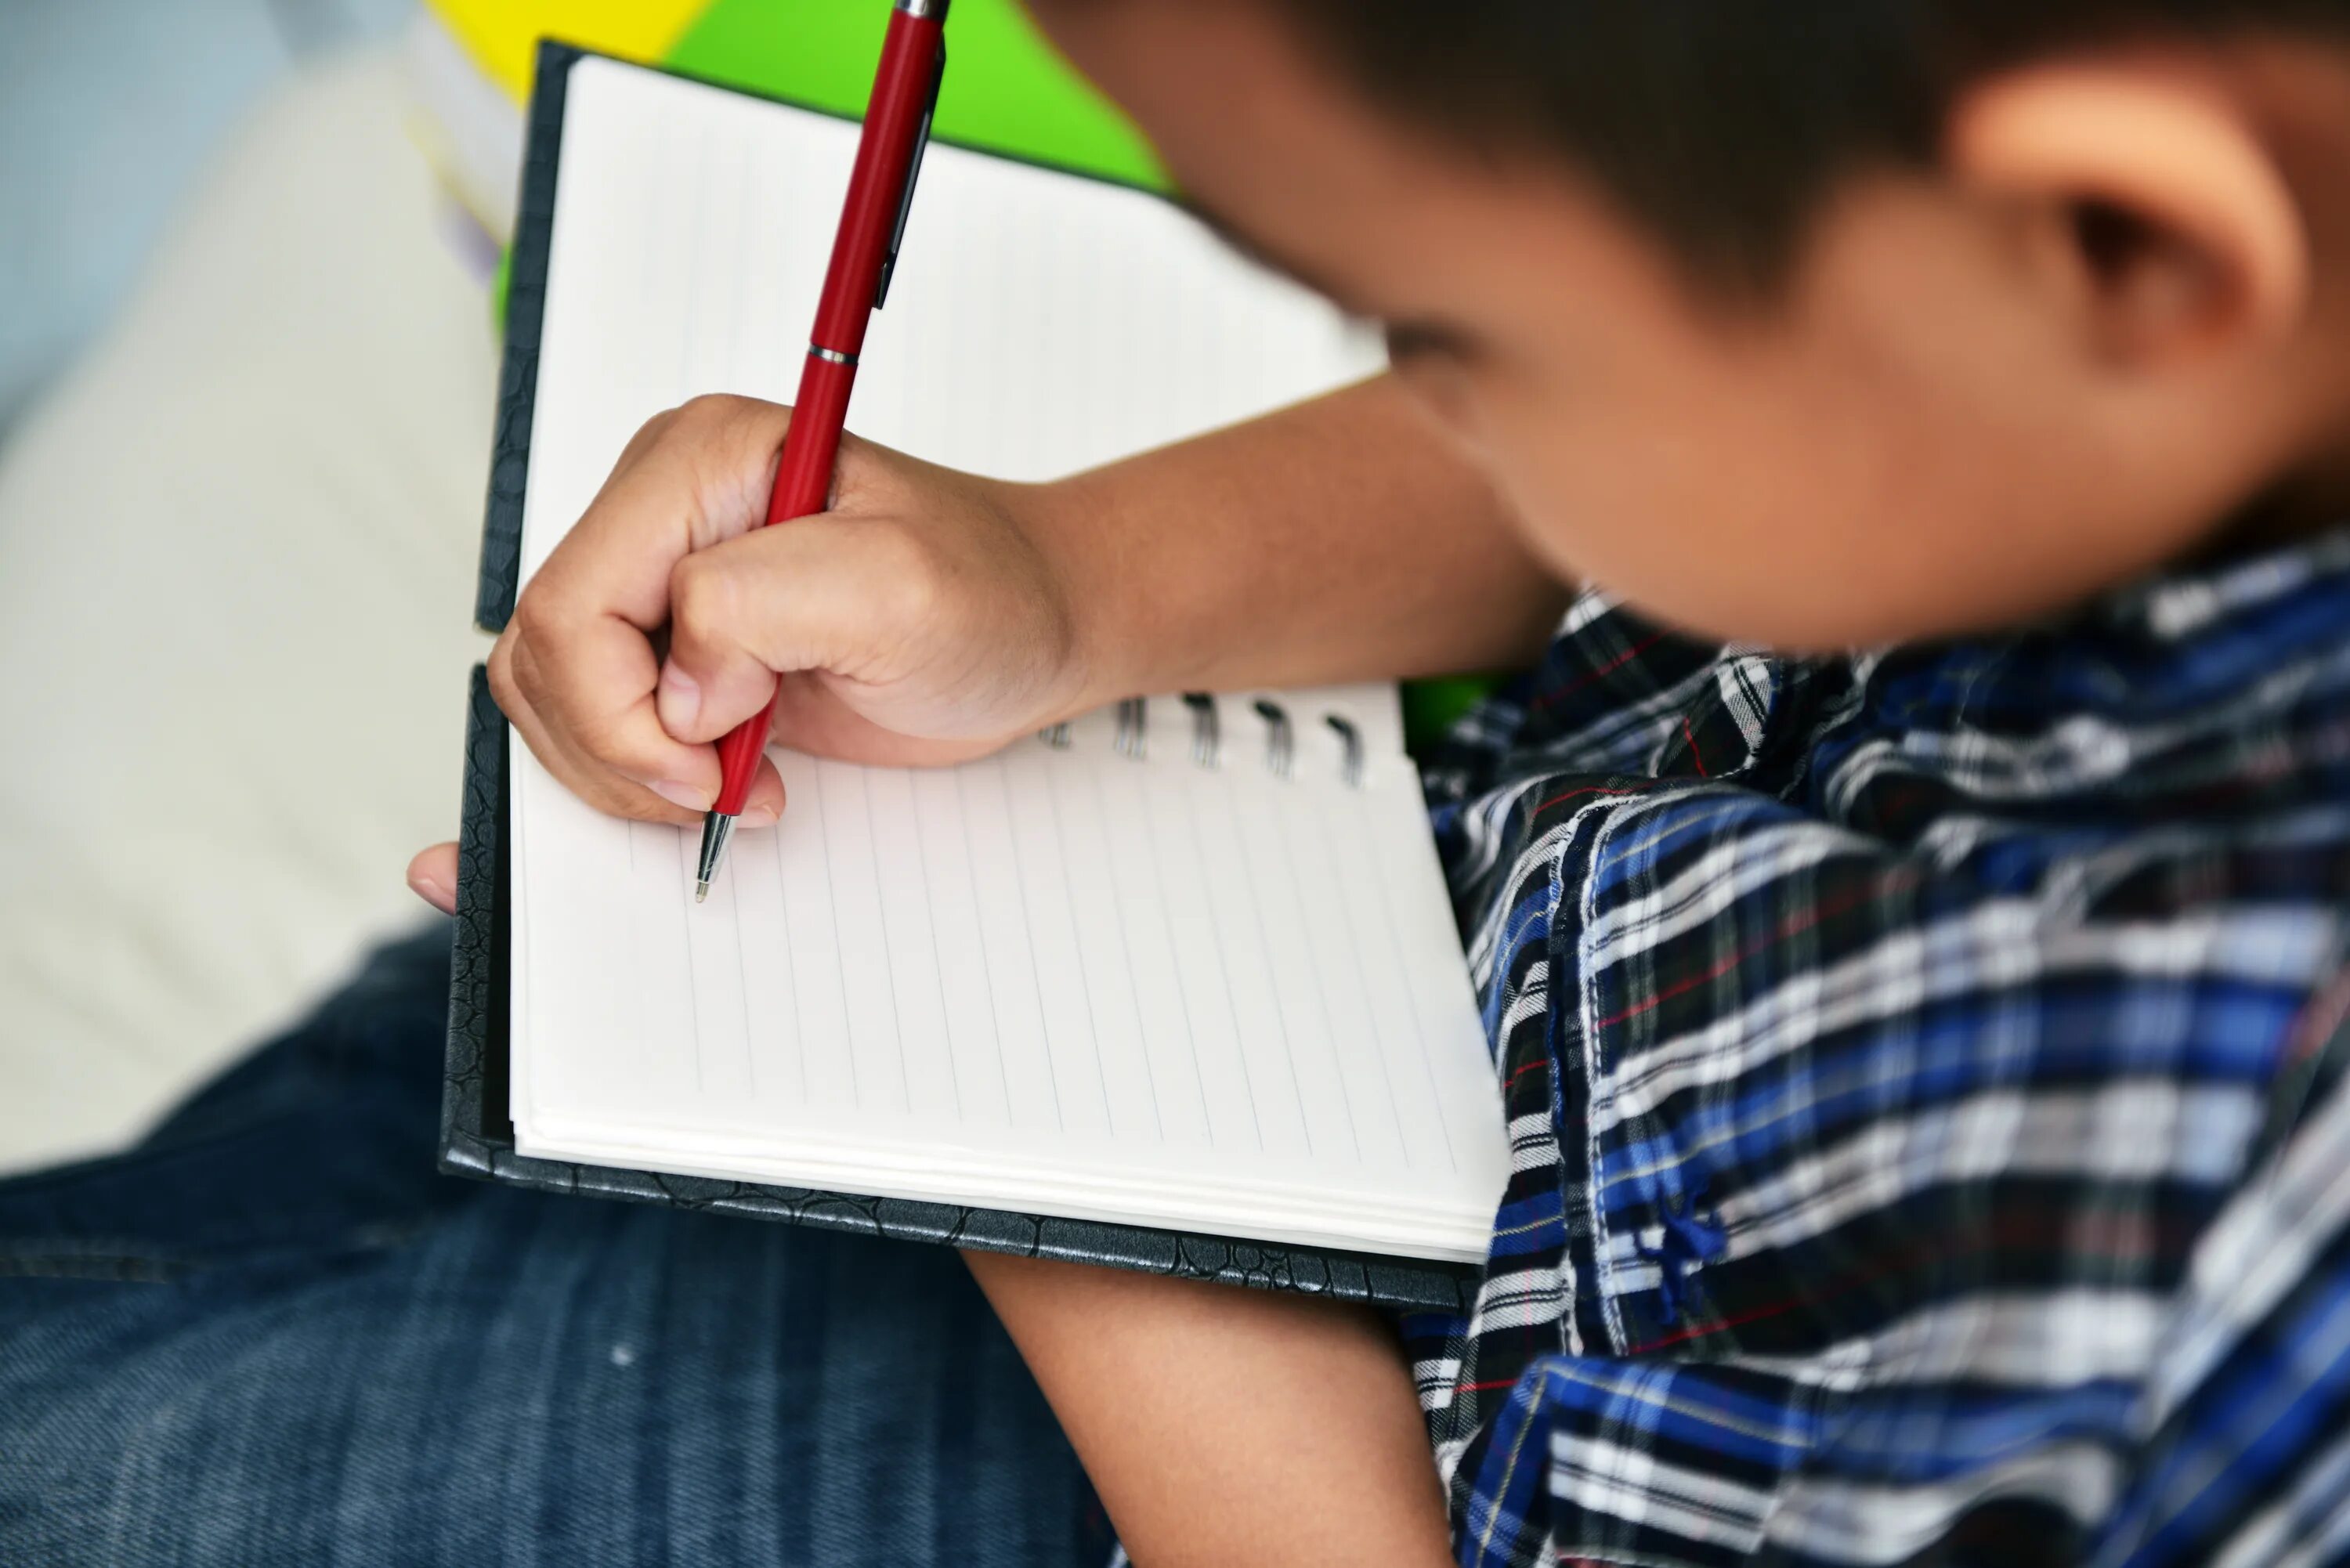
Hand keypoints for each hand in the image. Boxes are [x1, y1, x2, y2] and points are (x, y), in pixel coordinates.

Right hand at [408, 394, 1101, 916]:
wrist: (1035, 622)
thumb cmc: (993, 594)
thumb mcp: (896, 588)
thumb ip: (758, 607)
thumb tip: (676, 684)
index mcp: (701, 459)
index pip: (574, 602)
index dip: (619, 711)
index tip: (707, 767)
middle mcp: (664, 505)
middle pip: (546, 652)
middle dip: (619, 747)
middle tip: (721, 786)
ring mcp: (663, 572)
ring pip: (550, 690)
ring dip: (625, 767)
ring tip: (733, 781)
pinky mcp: (678, 638)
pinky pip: (591, 712)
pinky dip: (636, 770)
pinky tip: (718, 778)